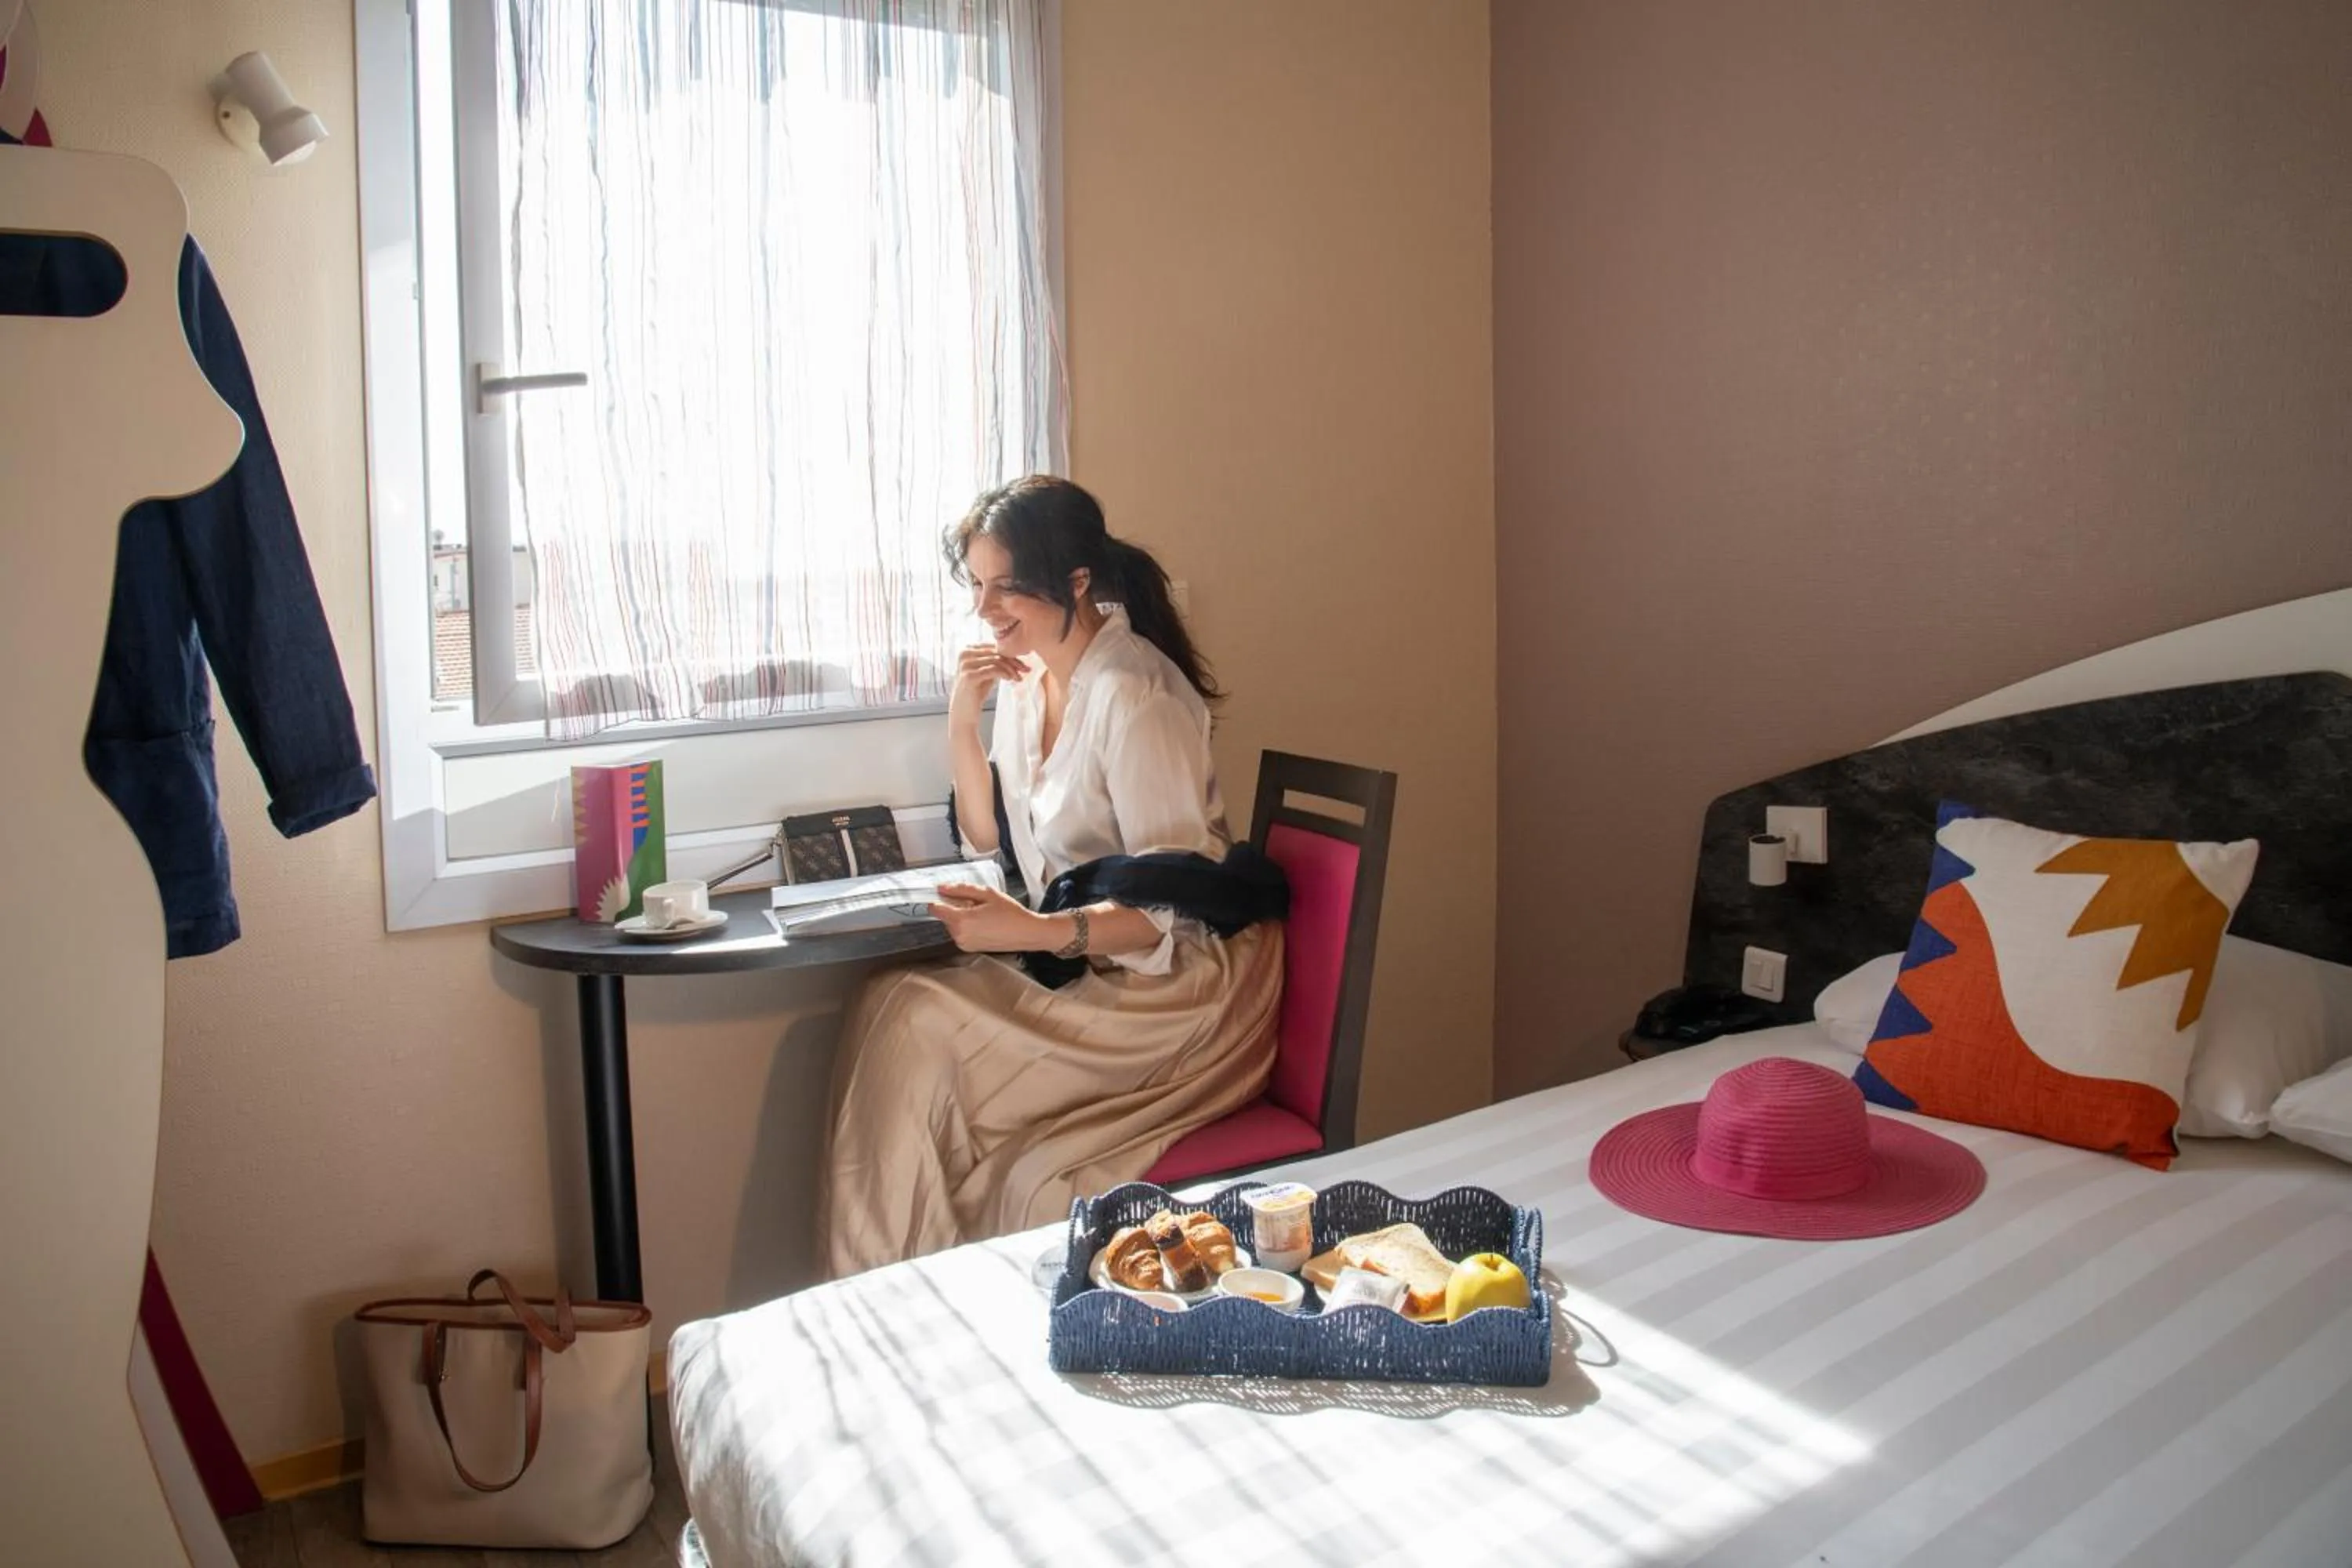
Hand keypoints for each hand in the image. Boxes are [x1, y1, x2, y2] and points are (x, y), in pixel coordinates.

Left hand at [927, 882, 1052, 953]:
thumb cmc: (1010, 914)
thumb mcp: (986, 894)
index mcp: (961, 920)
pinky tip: (984, 922)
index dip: (937, 898)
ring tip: (983, 913)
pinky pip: (961, 933)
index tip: (943, 893)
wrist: (1027, 933)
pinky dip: (967, 926)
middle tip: (976, 903)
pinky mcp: (970, 948)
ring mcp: (964, 944)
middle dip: (955, 907)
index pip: (935, 908)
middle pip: (945, 916)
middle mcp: (959, 935)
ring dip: (961, 917)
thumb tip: (943, 888)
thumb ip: (961, 890)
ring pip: (952, 924)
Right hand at [949, 643, 1024, 732]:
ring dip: (1011, 669)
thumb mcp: (987, 671)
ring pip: (996, 660)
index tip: (1023, 663)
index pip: (994, 646)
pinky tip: (1011, 679)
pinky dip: (1005, 673)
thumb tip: (1017, 652)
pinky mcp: (969, 676)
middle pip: (996, 652)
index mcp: (967, 649)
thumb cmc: (976, 691)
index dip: (1011, 653)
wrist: (964, 712)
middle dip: (1014, 661)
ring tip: (1019, 677)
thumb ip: (996, 660)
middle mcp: (964, 653)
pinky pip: (993, 670)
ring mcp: (966, 664)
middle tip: (1026, 669)